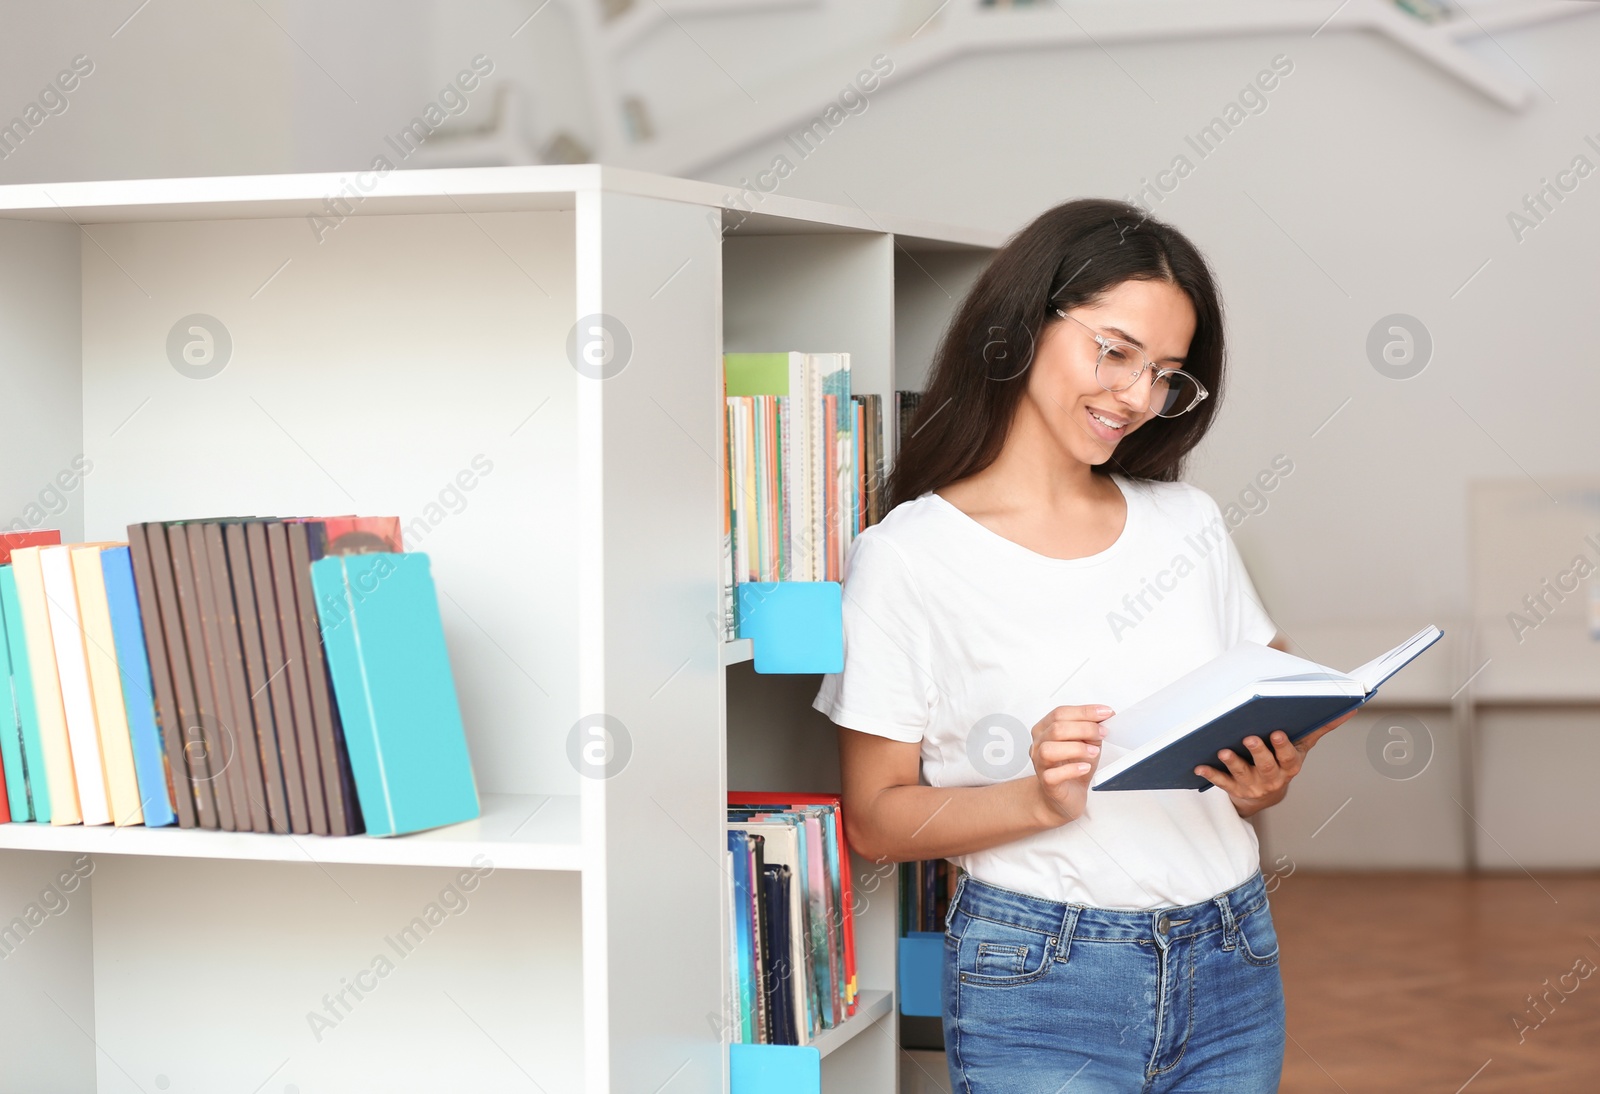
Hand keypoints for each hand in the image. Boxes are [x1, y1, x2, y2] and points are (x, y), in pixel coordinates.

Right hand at [1029, 704, 1113, 823]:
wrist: (1065, 795)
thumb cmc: (1072, 766)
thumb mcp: (1085, 742)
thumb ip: (1092, 729)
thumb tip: (1105, 717)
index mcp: (1045, 729)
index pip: (1060, 713)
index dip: (1084, 711)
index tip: (1105, 713)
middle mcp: (1039, 744)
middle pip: (1056, 729)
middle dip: (1084, 728)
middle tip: (1103, 733)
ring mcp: (1040, 763)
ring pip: (1049, 749)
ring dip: (1076, 748)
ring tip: (1093, 752)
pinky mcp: (1046, 782)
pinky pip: (1053, 775)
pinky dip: (1072, 769)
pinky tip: (1084, 767)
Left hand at [1194, 710, 1357, 816]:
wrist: (1264, 795)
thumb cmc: (1283, 761)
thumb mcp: (1302, 746)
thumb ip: (1321, 727)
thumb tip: (1350, 708)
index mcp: (1290, 765)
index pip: (1289, 756)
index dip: (1283, 746)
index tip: (1277, 732)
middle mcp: (1273, 777)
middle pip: (1266, 764)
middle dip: (1259, 751)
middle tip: (1249, 738)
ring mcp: (1253, 784)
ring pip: (1242, 773)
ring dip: (1233, 762)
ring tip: (1223, 751)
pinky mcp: (1234, 789)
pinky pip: (1221, 782)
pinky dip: (1211, 774)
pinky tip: (1199, 766)